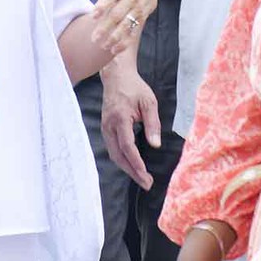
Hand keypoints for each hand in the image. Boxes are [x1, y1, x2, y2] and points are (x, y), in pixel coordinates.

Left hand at [82, 0, 156, 58]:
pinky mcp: (142, 19)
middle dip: (106, 27)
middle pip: (117, 14)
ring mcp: (137, 9)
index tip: (93, 15)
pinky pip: (134, 32)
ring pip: (126, 25)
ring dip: (115, 37)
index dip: (102, 5)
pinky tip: (114, 50)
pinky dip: (125, 42)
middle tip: (94, 38)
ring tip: (103, 46)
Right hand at [100, 61, 161, 190]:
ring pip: (114, 154)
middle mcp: (109, 126)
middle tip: (146, 183)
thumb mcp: (149, 102)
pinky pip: (113, 149)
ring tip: (142, 179)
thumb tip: (155, 145)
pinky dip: (122, 160)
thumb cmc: (134, 88)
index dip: (136, 163)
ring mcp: (105, 128)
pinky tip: (132, 166)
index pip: (127, 146)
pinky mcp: (106, 129)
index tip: (145, 175)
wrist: (117, 77)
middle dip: (132, 172)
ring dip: (127, 168)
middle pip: (118, 155)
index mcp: (119, 118)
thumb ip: (152, 124)